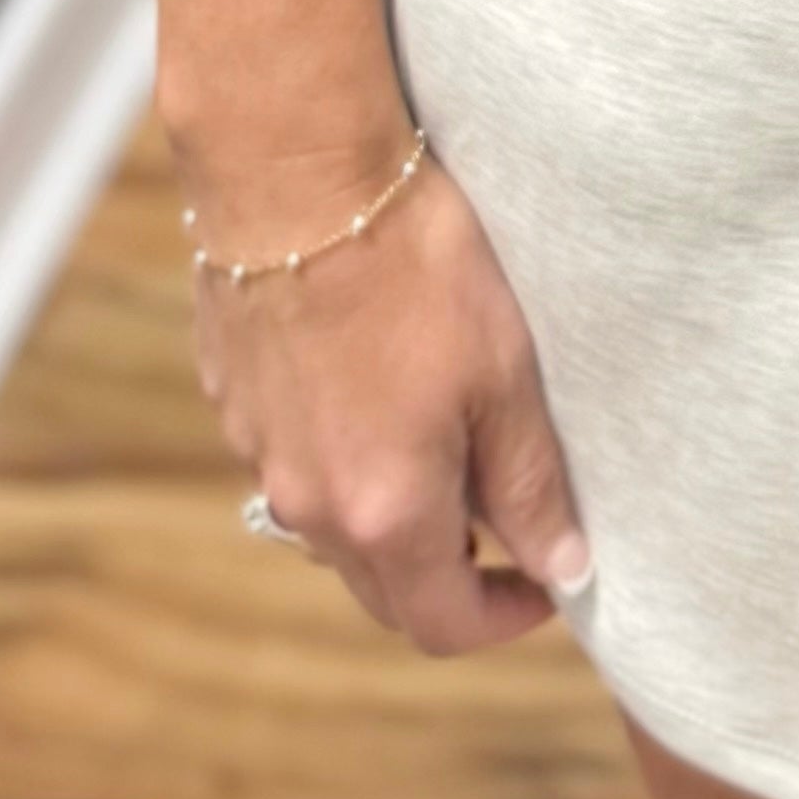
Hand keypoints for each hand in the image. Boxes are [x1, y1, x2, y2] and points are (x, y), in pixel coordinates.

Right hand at [190, 147, 590, 654]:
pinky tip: (378, 388)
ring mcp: (259, 454)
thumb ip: (531, 486)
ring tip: (447, 445)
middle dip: (450, 577)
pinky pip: (295, 463)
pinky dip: (344, 459)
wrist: (294, 173)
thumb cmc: (416, 267)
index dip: (505, 618)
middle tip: (505, 520)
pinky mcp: (234, 402)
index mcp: (384, 513)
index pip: (442, 625)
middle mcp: (309, 504)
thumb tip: (564, 569)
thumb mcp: (505, 375)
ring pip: (334, 528)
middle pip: (383, 590)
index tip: (546, 580)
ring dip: (392, 518)